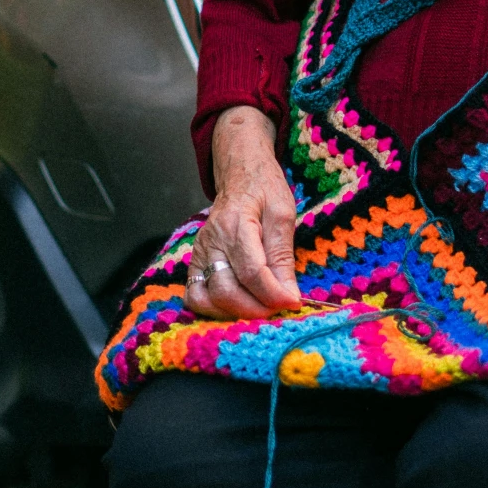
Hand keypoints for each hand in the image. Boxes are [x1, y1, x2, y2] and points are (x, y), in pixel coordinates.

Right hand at [186, 106, 301, 319]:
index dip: (274, 294)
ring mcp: (198, 253)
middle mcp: (210, 241)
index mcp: (235, 225)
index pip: (252, 272)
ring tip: (260, 308)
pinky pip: (194, 296)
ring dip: (235, 313)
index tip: (293, 302)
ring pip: (206, 299)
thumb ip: (282, 256)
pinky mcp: (194, 263)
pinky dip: (214, 310)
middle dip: (256, 308)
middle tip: (279, 307)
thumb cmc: (264, 190)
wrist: (239, 174)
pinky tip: (236, 307)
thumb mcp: (283, 214)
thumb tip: (288, 295)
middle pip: (226, 290)